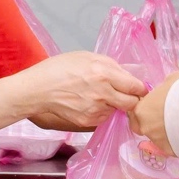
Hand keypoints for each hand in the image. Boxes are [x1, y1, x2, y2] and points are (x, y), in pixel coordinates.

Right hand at [30, 51, 146, 128]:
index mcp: (104, 74)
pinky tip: (91, 103)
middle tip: (126, 94)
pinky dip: (103, 111)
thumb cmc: (60, 68)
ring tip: (101, 96)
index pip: (136, 87)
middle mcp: (103, 94)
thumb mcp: (88, 57)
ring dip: (116, 105)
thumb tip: (129, 75)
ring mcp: (96, 110)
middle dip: (132, 99)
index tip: (139, 87)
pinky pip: (105, 117)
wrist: (37, 90)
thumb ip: (111, 65)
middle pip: (133, 103)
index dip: (140, 87)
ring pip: (118, 111)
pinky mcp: (89, 121)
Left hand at [129, 73, 178, 154]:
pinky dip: (175, 140)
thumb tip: (165, 91)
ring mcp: (157, 141)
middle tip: (165, 116)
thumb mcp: (172, 81)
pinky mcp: (170, 151)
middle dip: (150, 121)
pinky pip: (170, 144)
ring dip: (164, 131)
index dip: (145, 107)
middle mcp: (145, 128)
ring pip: (156, 136)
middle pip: (142, 126)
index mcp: (141, 110)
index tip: (156, 104)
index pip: (135, 110)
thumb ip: (163, 88)